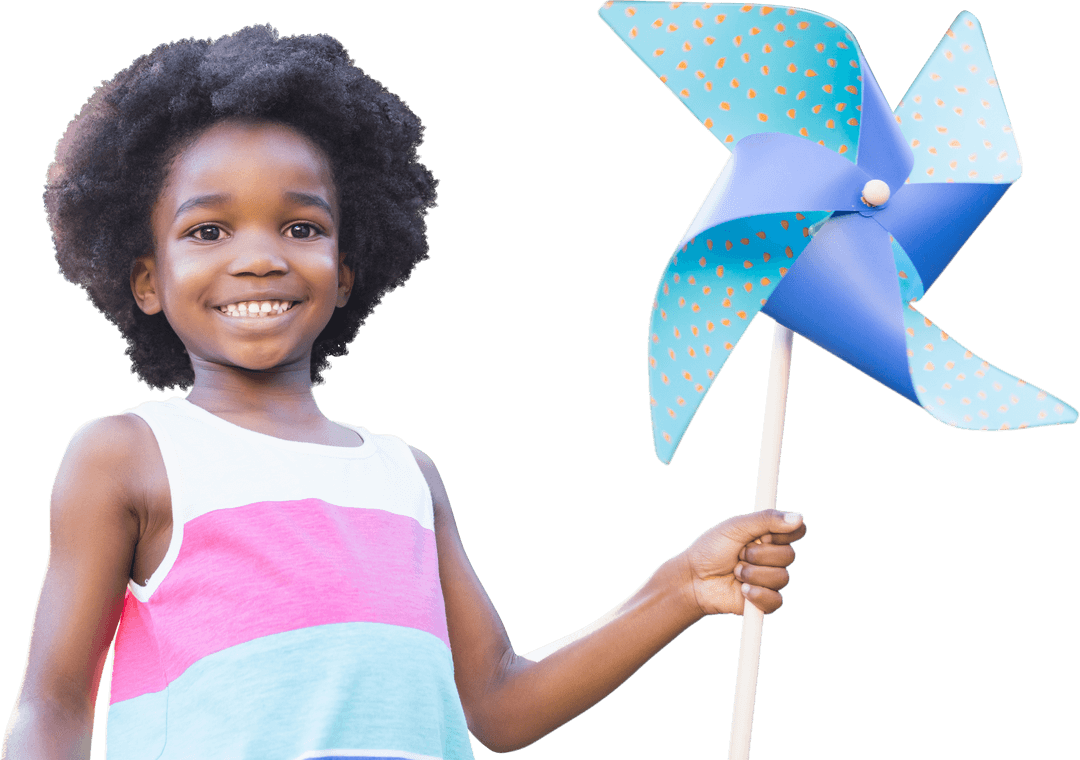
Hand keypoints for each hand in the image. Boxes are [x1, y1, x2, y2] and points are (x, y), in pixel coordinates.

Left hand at [678, 509, 805, 616]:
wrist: (693, 578)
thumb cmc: (711, 549)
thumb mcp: (736, 527)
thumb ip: (766, 520)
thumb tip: (799, 518)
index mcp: (768, 536)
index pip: (796, 531)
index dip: (785, 533)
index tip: (766, 534)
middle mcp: (773, 557)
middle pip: (790, 555)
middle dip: (759, 554)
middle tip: (740, 553)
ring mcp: (770, 579)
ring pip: (782, 578)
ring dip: (753, 573)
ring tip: (735, 571)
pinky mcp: (765, 601)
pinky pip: (776, 600)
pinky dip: (757, 594)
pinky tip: (741, 589)